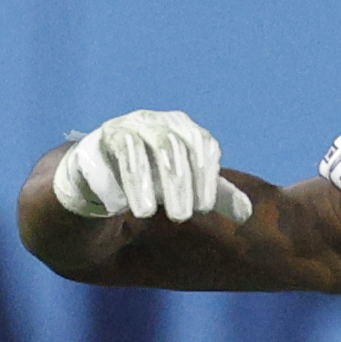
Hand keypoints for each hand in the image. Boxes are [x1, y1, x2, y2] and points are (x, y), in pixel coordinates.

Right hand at [54, 110, 253, 226]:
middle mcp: (154, 122)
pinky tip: (118, 206)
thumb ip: (217, 196)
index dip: (206, 177)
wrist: (107, 174)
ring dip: (142, 184)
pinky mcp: (94, 142)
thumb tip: (246, 213)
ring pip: (133, 150)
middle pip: (171, 147)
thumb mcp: (190, 187)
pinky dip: (112, 182)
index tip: (205, 208)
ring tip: (147, 214)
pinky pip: (103, 158)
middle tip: (181, 218)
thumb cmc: (157, 178)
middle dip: (178, 185)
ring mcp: (123, 128)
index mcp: (183, 128)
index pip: (202, 145)